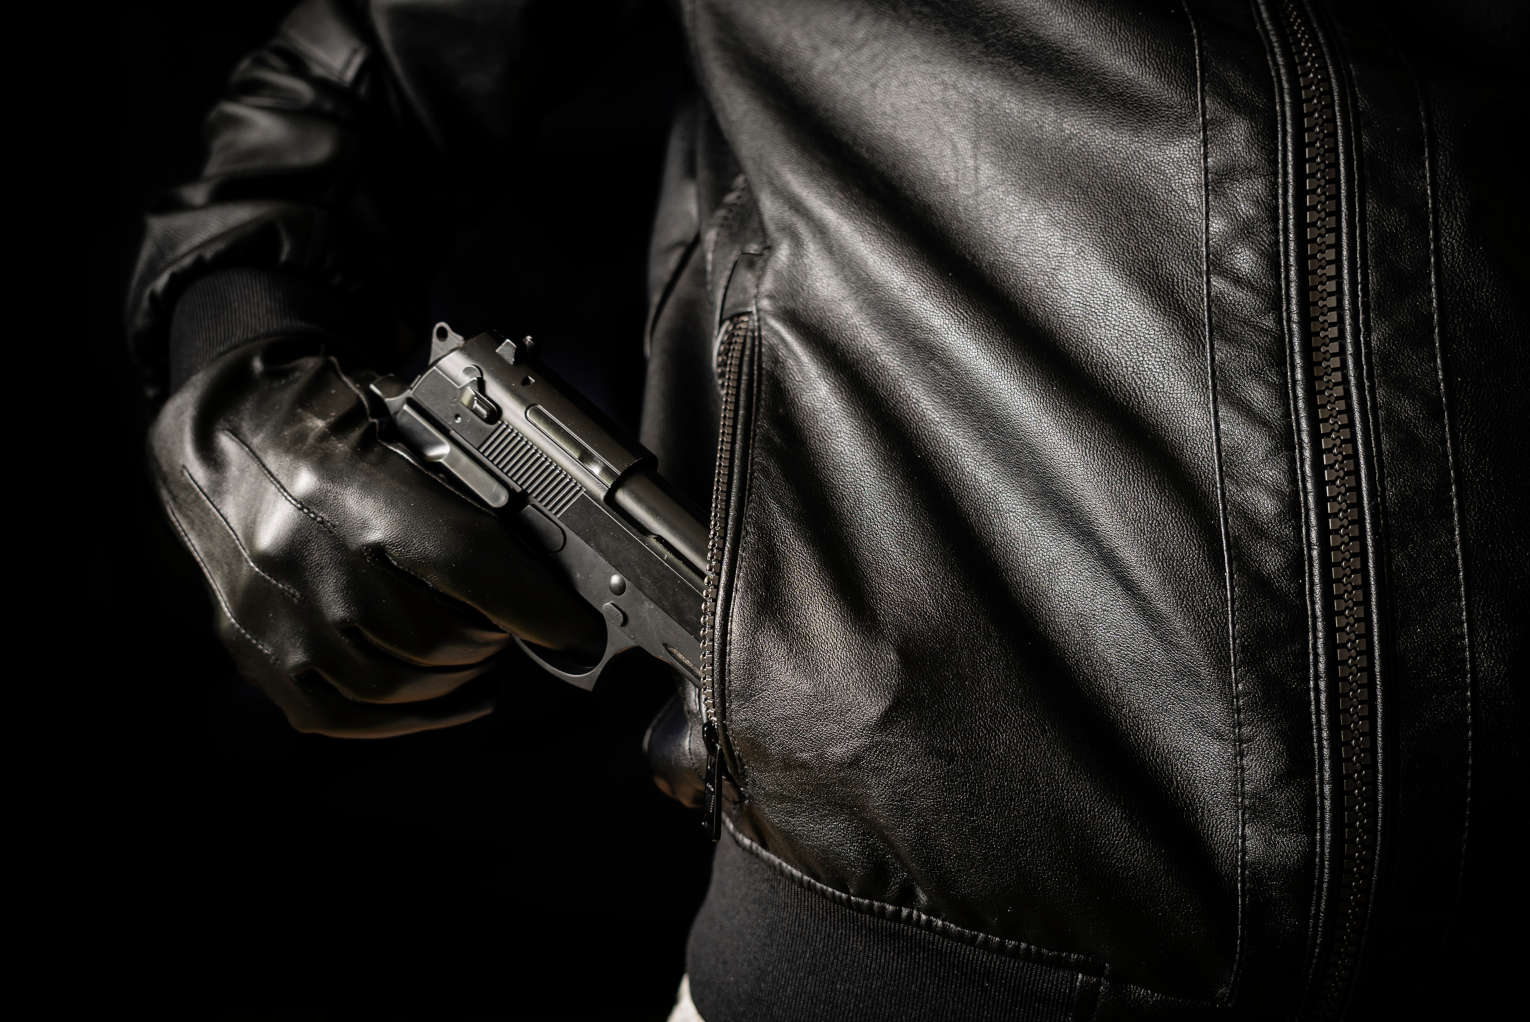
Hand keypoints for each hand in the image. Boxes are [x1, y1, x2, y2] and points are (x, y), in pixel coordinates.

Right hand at [148, 336, 603, 736]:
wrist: (221, 427)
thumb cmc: (323, 419)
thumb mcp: (403, 423)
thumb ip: (465, 491)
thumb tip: (544, 559)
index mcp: (347, 484)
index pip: (463, 562)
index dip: (532, 604)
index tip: (574, 625)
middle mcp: (301, 555)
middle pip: (433, 637)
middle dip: (493, 639)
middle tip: (515, 626)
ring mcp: (270, 613)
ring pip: (391, 685)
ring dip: (454, 679)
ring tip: (479, 654)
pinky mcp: (250, 650)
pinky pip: (338, 715)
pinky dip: (405, 718)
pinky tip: (446, 699)